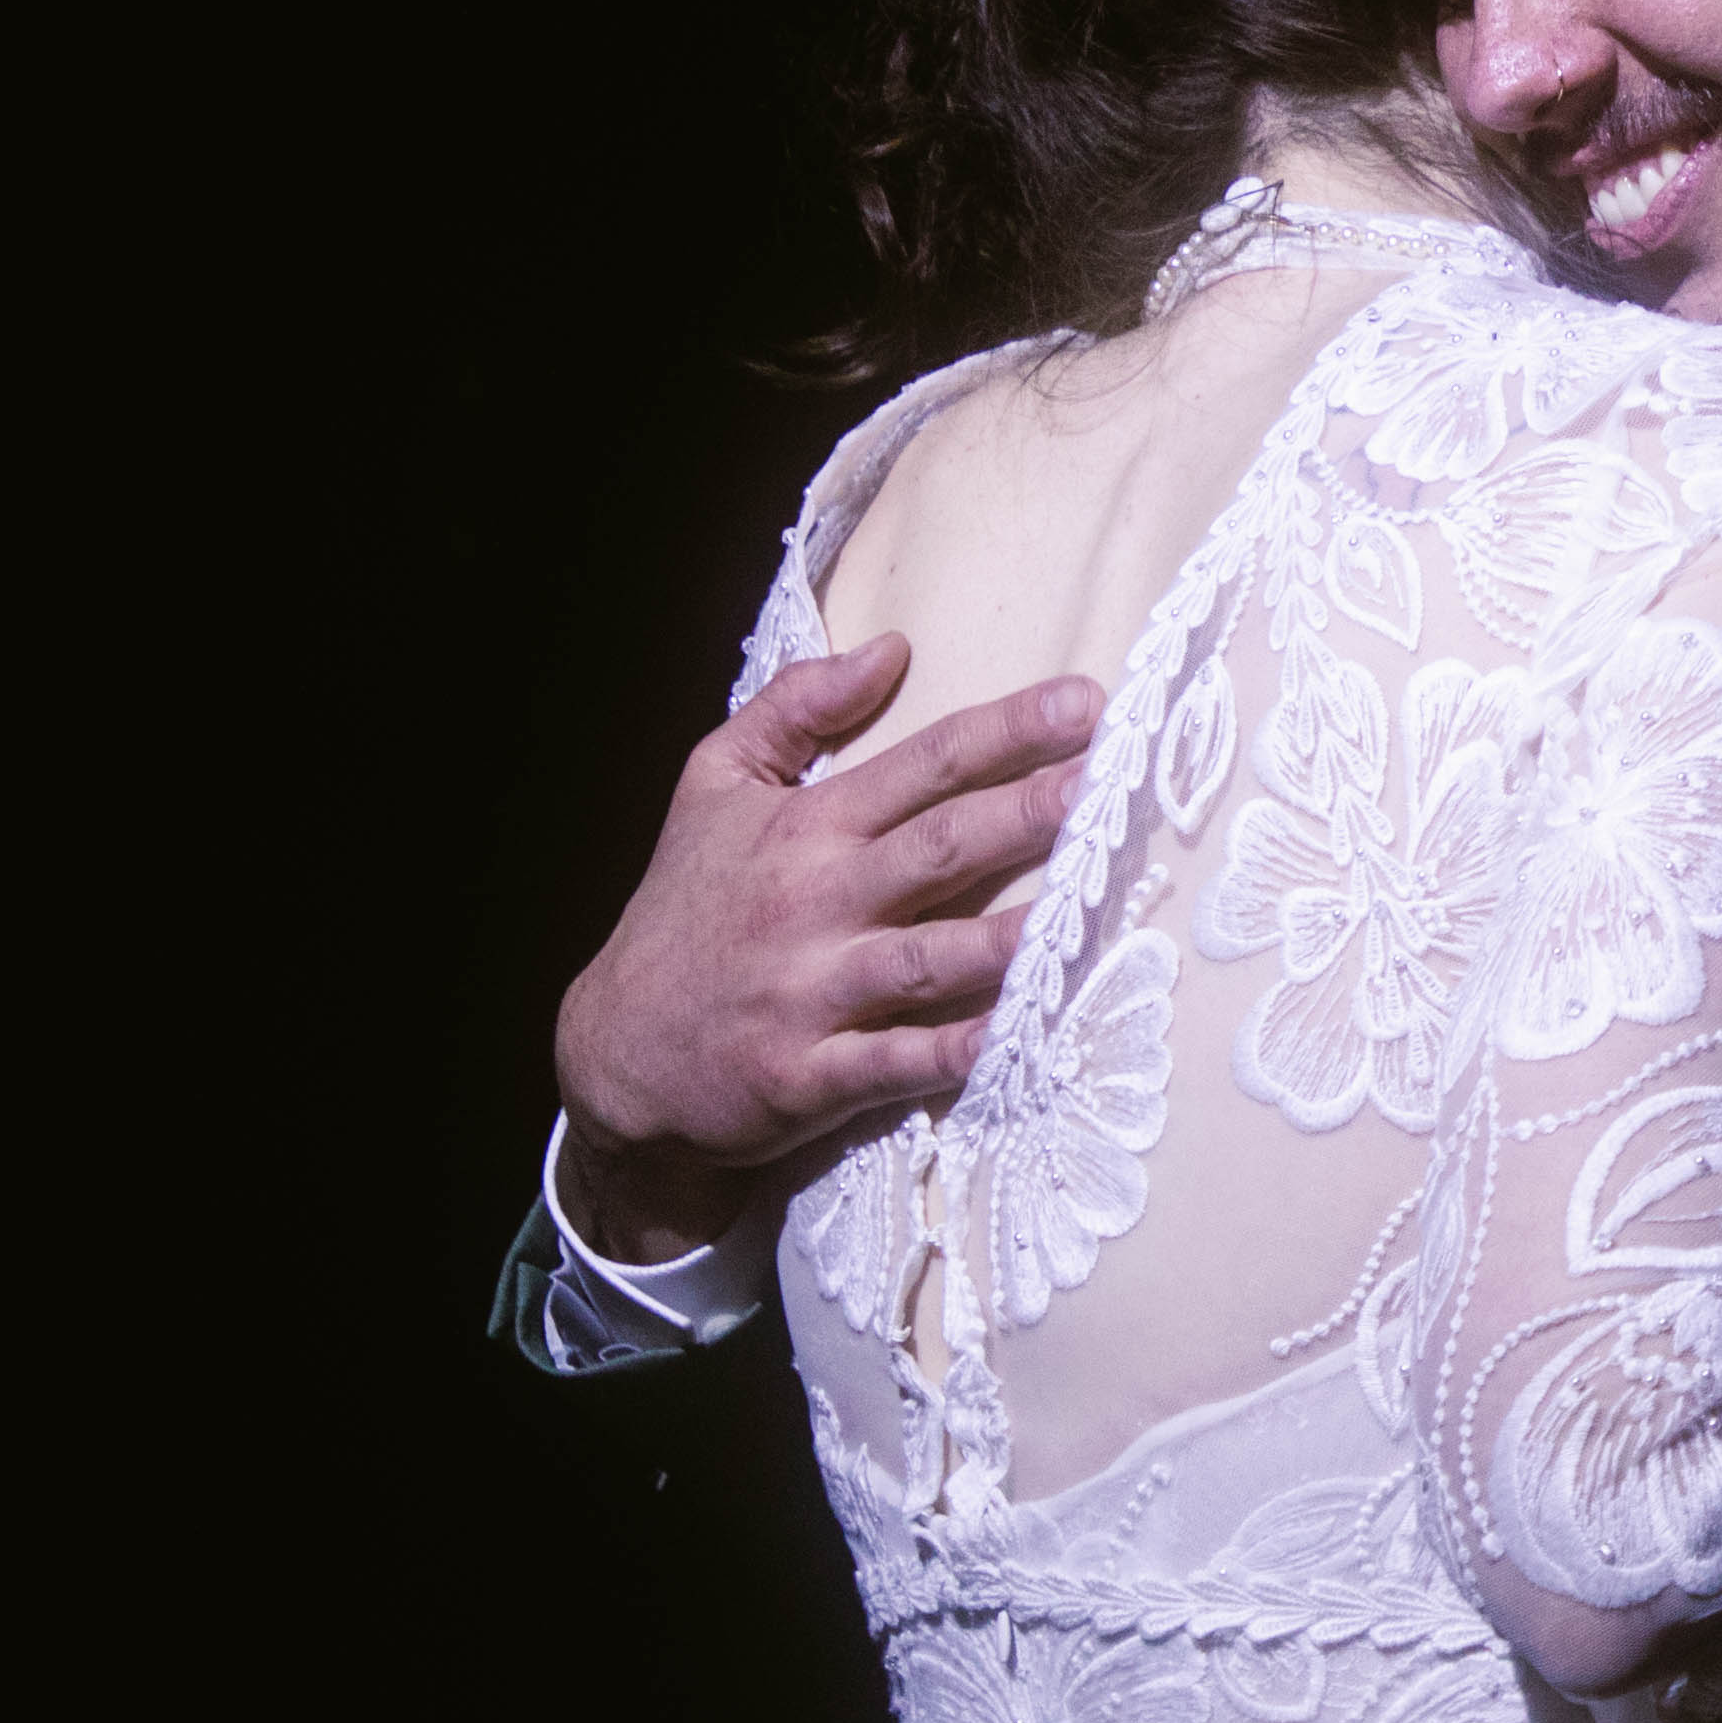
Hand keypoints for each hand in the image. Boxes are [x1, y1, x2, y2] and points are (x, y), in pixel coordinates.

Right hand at [551, 636, 1097, 1260]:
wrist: (616, 1051)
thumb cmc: (685, 911)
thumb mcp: (713, 787)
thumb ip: (793, 708)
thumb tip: (887, 648)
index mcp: (805, 829)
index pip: (924, 764)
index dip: (1007, 731)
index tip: (1088, 702)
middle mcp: (815, 902)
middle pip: (939, 848)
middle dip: (1025, 814)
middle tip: (1106, 785)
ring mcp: (812, 992)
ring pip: (928, 957)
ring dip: (1008, 937)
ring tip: (1088, 909)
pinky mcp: (809, 1074)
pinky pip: (897, 1063)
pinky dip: (957, 1052)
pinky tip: (1022, 1036)